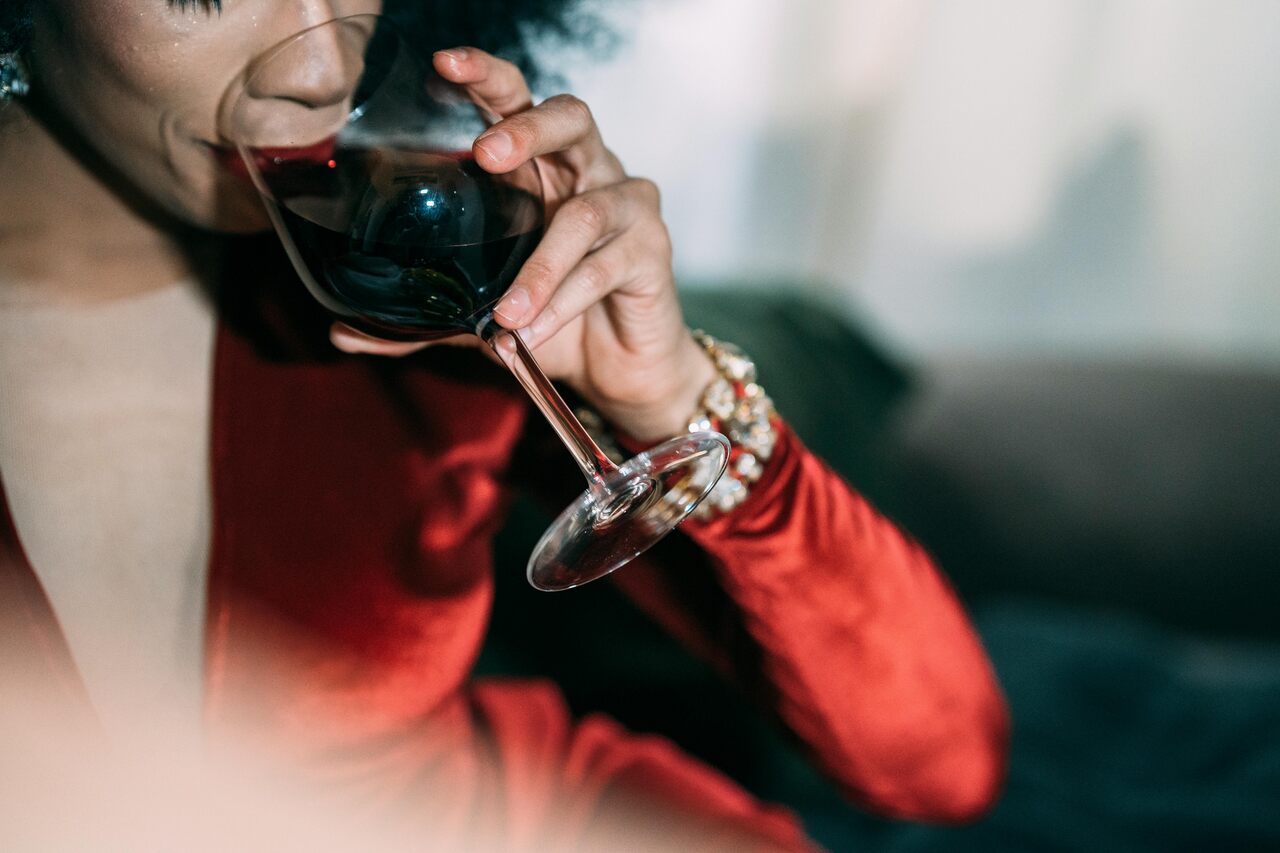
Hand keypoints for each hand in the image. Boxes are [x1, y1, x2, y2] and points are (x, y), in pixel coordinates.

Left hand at [330, 47, 713, 441]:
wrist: (617, 371)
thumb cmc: (553, 321)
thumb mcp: (478, 317)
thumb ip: (424, 318)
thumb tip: (342, 334)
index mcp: (543, 169)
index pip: (517, 101)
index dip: (486, 77)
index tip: (443, 64)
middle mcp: (588, 172)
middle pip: (571, 117)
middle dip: (528, 127)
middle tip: (487, 154)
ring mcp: (628, 207)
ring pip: (587, 212)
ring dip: (541, 265)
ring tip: (504, 314)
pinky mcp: (653, 251)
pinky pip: (605, 268)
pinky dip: (564, 302)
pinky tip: (532, 333)